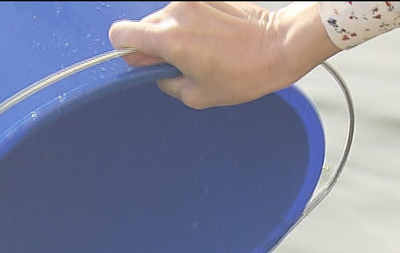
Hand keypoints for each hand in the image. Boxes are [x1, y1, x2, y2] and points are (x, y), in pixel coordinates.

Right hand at [108, 2, 339, 108]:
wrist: (278, 47)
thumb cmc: (244, 73)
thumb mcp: (196, 95)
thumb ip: (166, 82)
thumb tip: (158, 72)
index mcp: (168, 39)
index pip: (120, 34)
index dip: (126, 51)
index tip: (142, 62)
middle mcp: (176, 13)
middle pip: (143, 27)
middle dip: (152, 45)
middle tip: (176, 63)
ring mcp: (192, 1)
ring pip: (164, 18)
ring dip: (173, 34)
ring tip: (200, 51)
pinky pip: (185, 11)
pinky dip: (190, 25)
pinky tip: (210, 39)